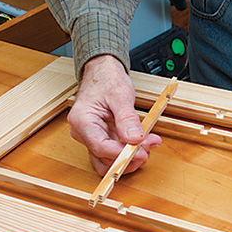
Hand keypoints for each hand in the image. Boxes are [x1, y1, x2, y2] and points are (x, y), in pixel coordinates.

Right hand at [67, 55, 161, 175]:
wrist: (102, 72)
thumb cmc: (106, 79)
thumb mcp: (120, 95)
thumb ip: (127, 118)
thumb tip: (135, 139)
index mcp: (82, 121)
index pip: (101, 147)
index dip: (123, 154)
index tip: (142, 153)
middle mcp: (83, 132)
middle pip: (104, 158)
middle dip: (129, 157)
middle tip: (150, 146)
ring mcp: (90, 136)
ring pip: (109, 160)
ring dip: (129, 157)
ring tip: (148, 145)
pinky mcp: (100, 138)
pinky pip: (113, 152)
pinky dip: (128, 151)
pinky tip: (142, 144)